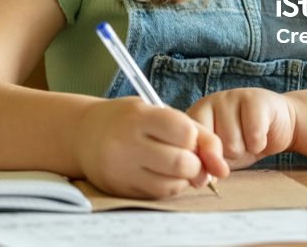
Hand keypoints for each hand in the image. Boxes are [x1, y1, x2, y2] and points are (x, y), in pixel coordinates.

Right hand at [74, 97, 227, 198]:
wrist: (85, 134)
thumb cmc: (130, 120)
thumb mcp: (158, 112)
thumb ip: (196, 132)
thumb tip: (222, 168)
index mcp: (139, 116)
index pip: (185, 132)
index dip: (196, 138)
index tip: (189, 136)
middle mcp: (127, 142)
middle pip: (182, 162)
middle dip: (195, 163)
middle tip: (188, 156)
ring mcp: (121, 168)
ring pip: (173, 184)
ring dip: (184, 177)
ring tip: (174, 164)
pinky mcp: (120, 188)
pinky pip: (159, 195)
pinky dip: (170, 186)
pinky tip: (161, 174)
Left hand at [187, 88, 296, 169]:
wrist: (279, 124)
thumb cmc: (244, 141)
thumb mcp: (221, 155)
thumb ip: (207, 164)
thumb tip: (204, 179)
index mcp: (195, 115)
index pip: (190, 143)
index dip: (205, 161)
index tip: (216, 166)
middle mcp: (209, 102)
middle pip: (213, 146)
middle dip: (228, 155)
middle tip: (238, 145)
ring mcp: (231, 97)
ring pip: (233, 142)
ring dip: (245, 148)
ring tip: (248, 138)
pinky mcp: (255, 98)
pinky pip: (254, 135)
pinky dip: (260, 144)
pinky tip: (262, 134)